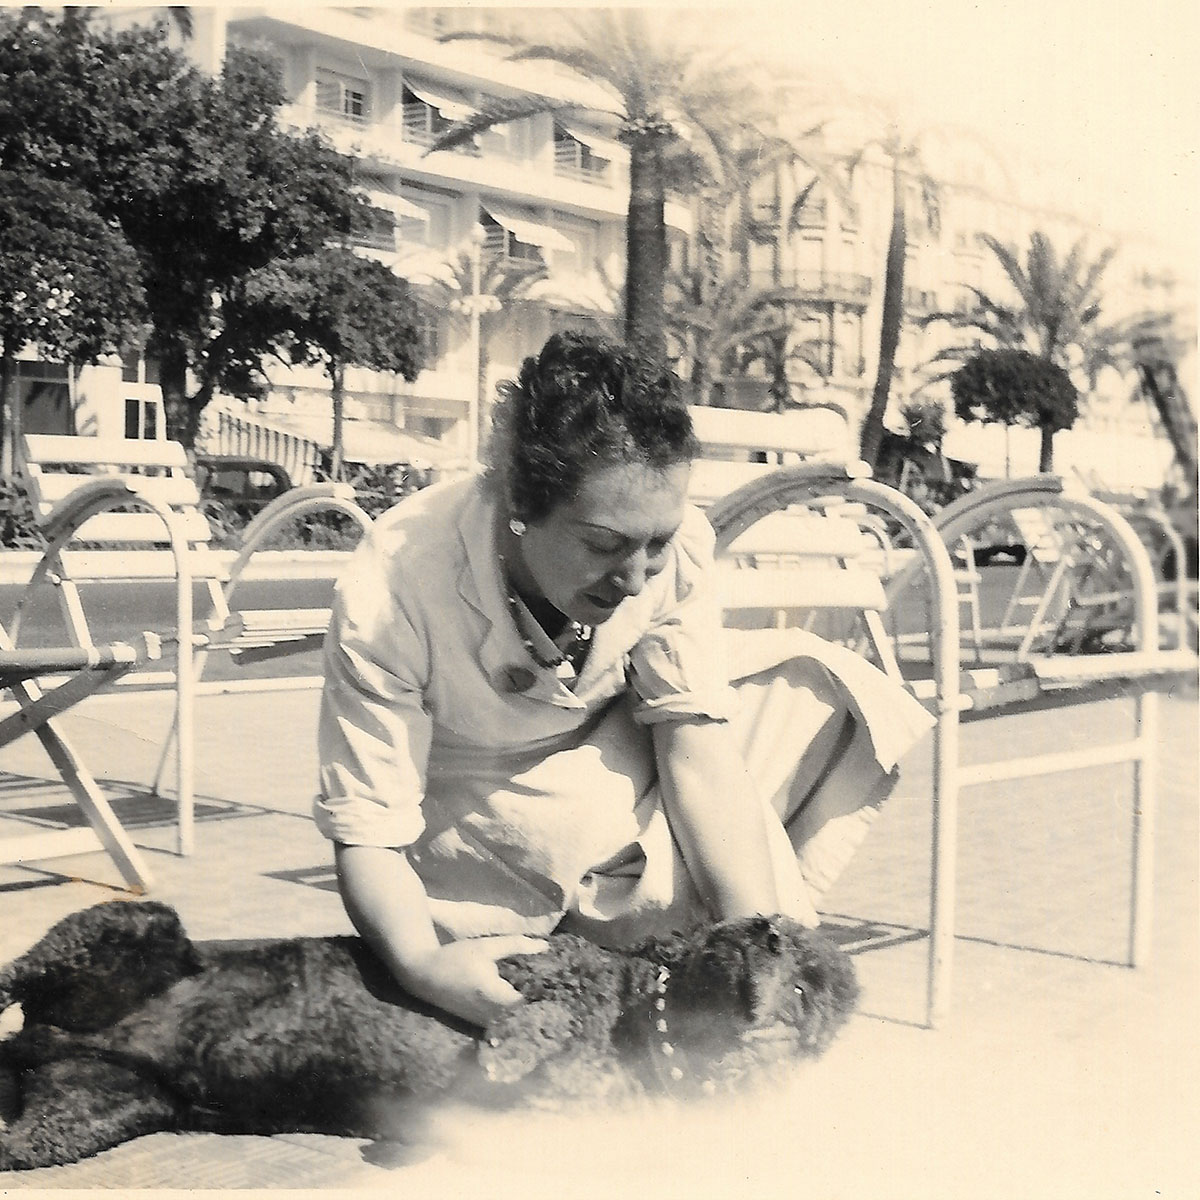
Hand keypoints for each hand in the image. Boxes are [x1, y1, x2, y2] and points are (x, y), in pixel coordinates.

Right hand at [403, 935, 547, 1028]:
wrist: (423, 975)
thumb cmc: (455, 957)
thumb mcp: (485, 946)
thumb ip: (515, 946)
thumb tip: (543, 947)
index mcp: (494, 995)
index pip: (529, 1004)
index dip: (543, 996)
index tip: (555, 986)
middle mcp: (490, 1015)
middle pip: (522, 1016)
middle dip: (536, 1005)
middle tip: (551, 993)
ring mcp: (482, 1022)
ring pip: (511, 1022)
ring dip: (523, 1012)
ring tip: (537, 998)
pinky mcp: (475, 1024)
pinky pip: (500, 1023)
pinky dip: (509, 1016)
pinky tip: (516, 1004)